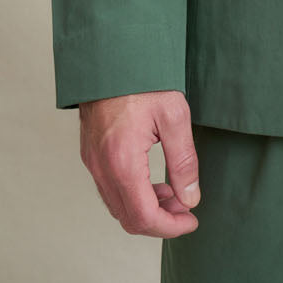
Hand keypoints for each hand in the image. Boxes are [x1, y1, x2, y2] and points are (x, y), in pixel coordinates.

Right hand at [78, 89, 200, 237]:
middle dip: (160, 221)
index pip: (144, 216)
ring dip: (146, 209)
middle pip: (128, 218)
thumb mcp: (174, 115)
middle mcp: (101, 167)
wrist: (112, 55)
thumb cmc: (144, 80)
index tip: (192, 221)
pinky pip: (109, 190)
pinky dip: (132, 195)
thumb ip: (183, 161)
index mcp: (122, 161)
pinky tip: (153, 181)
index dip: (170, 227)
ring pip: (117, 206)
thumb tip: (190, 199)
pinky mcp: (90, 154)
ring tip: (174, 193)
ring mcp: (92, 161)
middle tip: (186, 208)